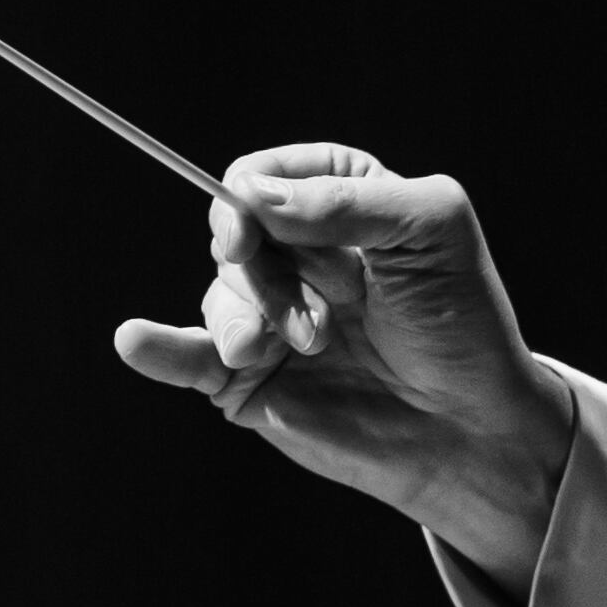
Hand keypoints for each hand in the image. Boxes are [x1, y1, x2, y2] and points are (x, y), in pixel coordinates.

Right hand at [114, 142, 572, 597]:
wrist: (471, 430)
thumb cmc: (464, 324)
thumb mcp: (431, 232)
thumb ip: (347, 200)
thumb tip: (251, 193)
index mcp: (339, 201)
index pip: (264, 175)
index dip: (252, 196)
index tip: (255, 227)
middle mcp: (296, 255)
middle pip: (233, 233)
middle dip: (265, 268)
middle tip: (320, 311)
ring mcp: (269, 317)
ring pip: (218, 293)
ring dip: (251, 320)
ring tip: (308, 349)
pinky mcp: (251, 378)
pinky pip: (185, 356)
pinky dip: (155, 348)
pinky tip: (135, 341)